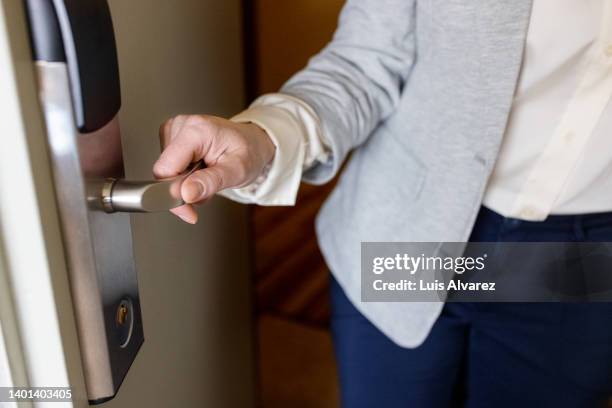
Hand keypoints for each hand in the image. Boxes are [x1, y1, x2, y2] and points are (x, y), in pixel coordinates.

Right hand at [153, 114, 274, 223]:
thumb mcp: (237, 171)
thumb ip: (211, 182)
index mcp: (197, 129)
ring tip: (207, 177)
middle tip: (207, 191)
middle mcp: (182, 124)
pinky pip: (168, 167)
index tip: (188, 210)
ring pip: (165, 172)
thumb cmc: (248, 152)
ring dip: (185, 185)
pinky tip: (199, 171)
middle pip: (164, 171)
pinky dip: (183, 177)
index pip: (166, 169)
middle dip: (183, 191)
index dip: (173, 194)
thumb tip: (186, 193)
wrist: (252, 142)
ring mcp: (175, 128)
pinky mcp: (172, 136)